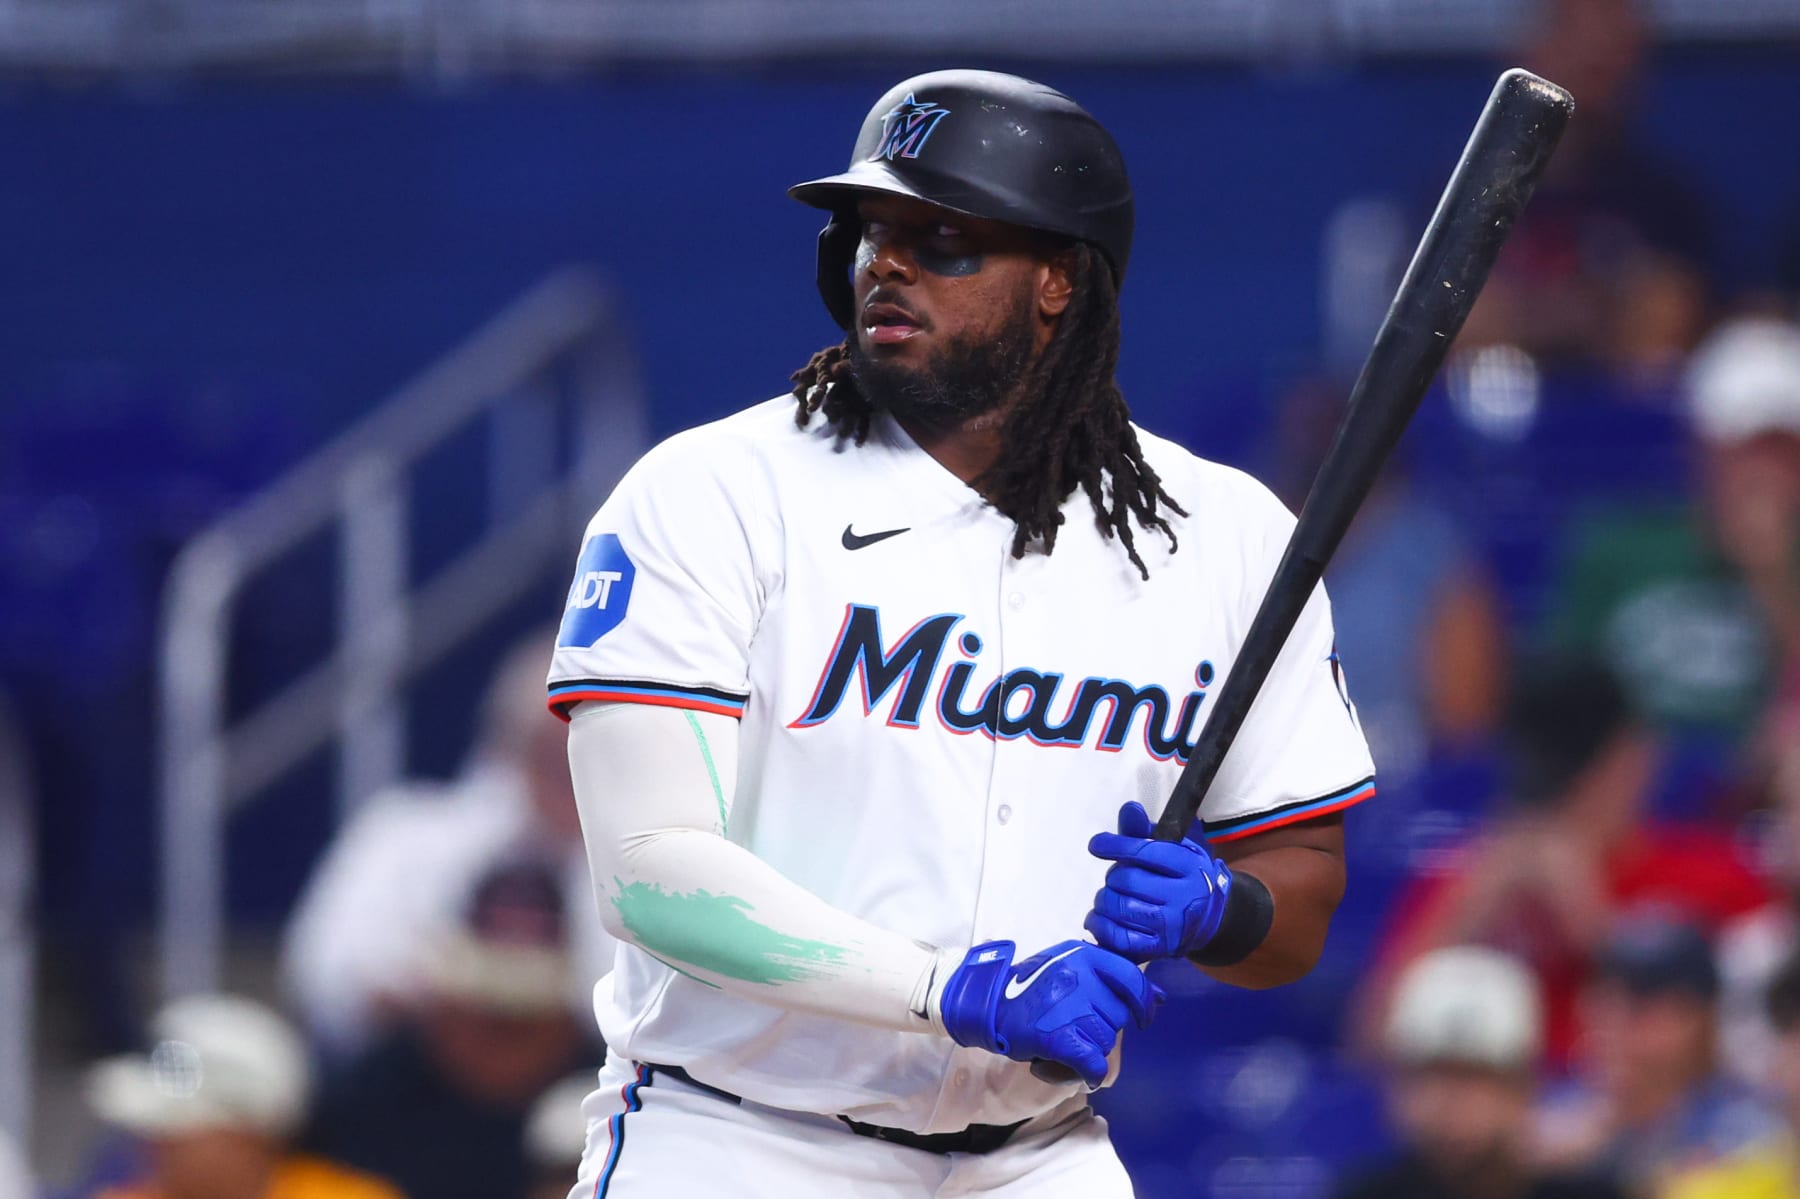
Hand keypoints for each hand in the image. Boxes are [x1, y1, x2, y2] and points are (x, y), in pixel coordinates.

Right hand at [935, 940, 1162, 1087]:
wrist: (987, 1004)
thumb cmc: (1030, 988)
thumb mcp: (1067, 965)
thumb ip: (1109, 976)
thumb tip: (1157, 997)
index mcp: (1082, 954)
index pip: (1130, 978)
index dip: (1142, 1001)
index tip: (1144, 1016)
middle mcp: (1078, 975)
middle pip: (1118, 1015)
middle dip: (1103, 1027)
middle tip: (1077, 1028)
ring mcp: (1068, 1005)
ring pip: (1106, 1039)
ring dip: (1091, 1048)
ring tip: (1067, 1043)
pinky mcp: (1057, 1036)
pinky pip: (1093, 1061)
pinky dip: (1090, 1072)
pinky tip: (1083, 1073)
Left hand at [1085, 801, 1232, 962]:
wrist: (1209, 917)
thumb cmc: (1180, 876)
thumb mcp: (1171, 848)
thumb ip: (1143, 830)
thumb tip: (1129, 808)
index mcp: (1187, 865)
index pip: (1144, 851)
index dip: (1114, 845)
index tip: (1096, 845)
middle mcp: (1182, 897)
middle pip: (1127, 880)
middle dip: (1113, 876)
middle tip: (1117, 879)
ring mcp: (1171, 926)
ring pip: (1119, 908)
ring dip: (1104, 900)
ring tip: (1109, 898)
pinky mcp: (1158, 949)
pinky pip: (1119, 939)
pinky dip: (1100, 927)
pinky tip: (1099, 918)